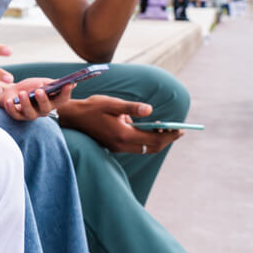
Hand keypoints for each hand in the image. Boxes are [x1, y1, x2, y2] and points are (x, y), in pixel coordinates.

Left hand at [0, 77, 72, 120]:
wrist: (11, 91)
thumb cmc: (29, 87)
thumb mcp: (40, 82)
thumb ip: (52, 83)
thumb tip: (68, 82)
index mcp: (51, 101)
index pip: (62, 100)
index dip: (66, 93)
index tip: (67, 84)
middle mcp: (43, 110)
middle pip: (46, 108)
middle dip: (43, 100)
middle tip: (38, 91)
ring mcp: (30, 114)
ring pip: (30, 113)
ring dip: (26, 103)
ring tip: (22, 94)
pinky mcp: (18, 116)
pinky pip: (15, 115)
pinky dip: (11, 108)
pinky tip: (9, 101)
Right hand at [55, 94, 182, 152]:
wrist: (72, 118)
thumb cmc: (91, 108)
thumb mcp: (112, 103)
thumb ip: (132, 108)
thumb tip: (150, 110)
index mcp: (123, 135)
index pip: (154, 139)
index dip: (170, 135)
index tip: (181, 129)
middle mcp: (122, 145)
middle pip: (152, 147)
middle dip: (166, 139)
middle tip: (177, 130)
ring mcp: (118, 147)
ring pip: (145, 148)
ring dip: (156, 140)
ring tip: (164, 129)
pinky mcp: (115, 146)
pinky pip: (136, 146)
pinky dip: (146, 140)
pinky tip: (146, 128)